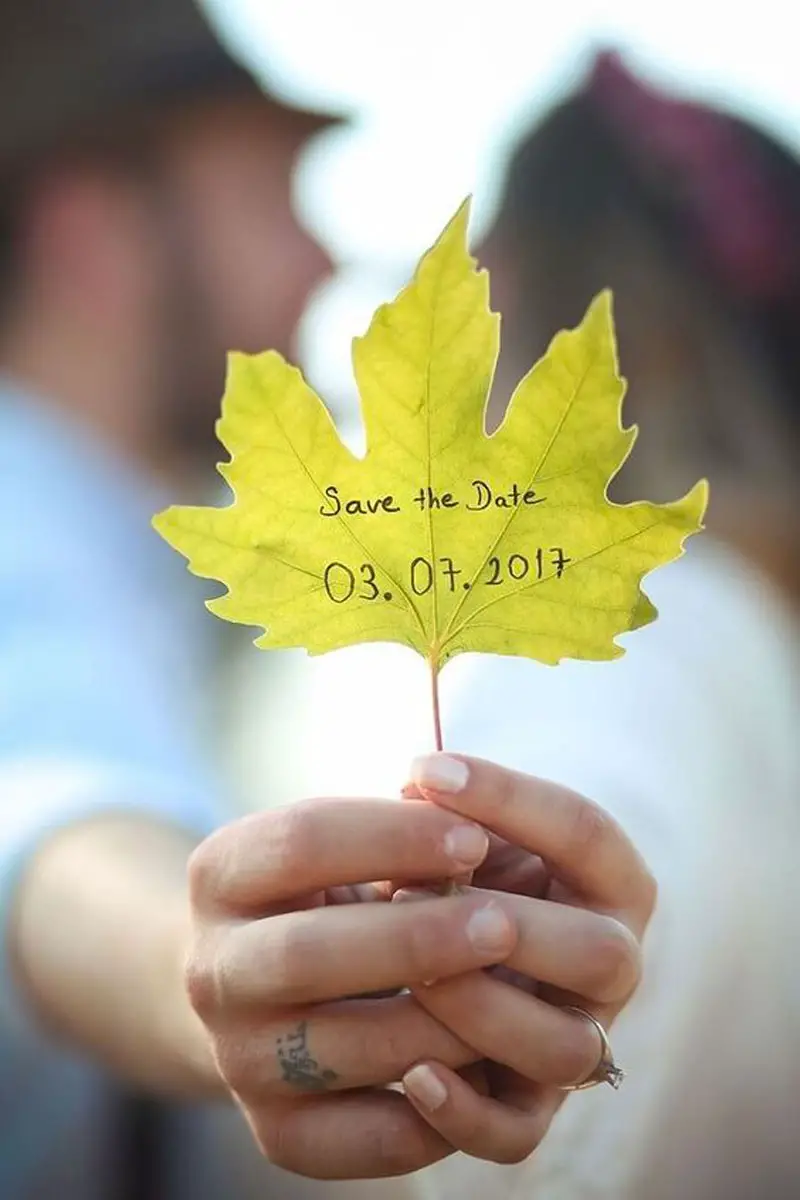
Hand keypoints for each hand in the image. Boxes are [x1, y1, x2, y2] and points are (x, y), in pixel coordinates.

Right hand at [184, 794, 519, 1178]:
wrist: (267, 990)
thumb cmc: (337, 894)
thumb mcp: (353, 849)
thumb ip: (417, 839)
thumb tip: (511, 852)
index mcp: (222, 875)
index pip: (301, 841)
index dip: (392, 836)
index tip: (476, 837)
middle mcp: (212, 970)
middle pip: (304, 954)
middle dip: (415, 940)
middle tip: (503, 926)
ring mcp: (238, 1057)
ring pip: (337, 1050)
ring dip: (439, 1026)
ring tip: (510, 997)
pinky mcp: (277, 1133)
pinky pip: (361, 1137)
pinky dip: (434, 1110)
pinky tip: (486, 1066)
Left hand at [393, 753, 656, 1164]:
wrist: (423, 958)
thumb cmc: (448, 876)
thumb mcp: (455, 836)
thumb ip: (449, 819)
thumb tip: (418, 790)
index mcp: (607, 881)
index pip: (585, 831)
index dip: (507, 797)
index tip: (422, 770)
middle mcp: (609, 964)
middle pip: (602, 954)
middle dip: (510, 924)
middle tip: (418, 893)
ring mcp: (575, 1039)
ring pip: (564, 1049)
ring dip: (482, 1009)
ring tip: (409, 976)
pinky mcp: (525, 1107)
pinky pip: (516, 1134)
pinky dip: (465, 1111)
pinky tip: (412, 1074)